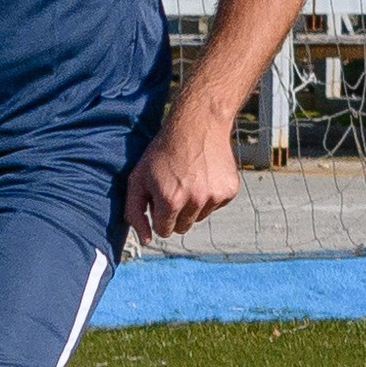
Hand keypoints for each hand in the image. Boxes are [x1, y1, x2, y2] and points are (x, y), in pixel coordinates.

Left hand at [124, 103, 240, 244]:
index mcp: (170, 200)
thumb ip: (135, 212)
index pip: (163, 230)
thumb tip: (145, 240)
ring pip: (199, 217)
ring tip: (188, 178)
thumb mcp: (137, 179)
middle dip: (175, 213)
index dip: (158, 215)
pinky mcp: (230, 191)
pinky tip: (203, 175)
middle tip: (173, 187)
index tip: (159, 200)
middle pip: (182, 227)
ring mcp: (215, 196)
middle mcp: (195, 201)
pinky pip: (215, 206)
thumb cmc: (162, 153)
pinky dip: (208, 196)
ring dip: (192, 205)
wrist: (197, 126)